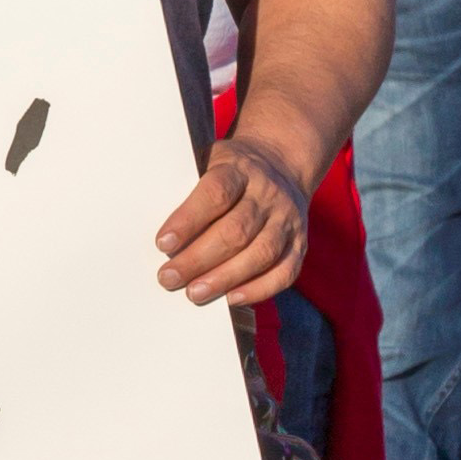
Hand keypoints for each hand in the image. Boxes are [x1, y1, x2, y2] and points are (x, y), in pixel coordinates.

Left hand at [153, 134, 309, 306]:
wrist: (280, 162)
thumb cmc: (229, 169)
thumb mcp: (207, 161)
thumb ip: (187, 188)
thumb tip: (160, 234)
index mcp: (239, 167)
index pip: (215, 193)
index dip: (188, 219)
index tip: (162, 243)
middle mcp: (268, 193)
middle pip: (236, 230)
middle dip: (199, 258)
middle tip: (169, 278)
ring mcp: (287, 219)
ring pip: (261, 253)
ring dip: (226, 278)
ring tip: (194, 293)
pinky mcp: (300, 243)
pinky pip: (285, 271)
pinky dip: (260, 289)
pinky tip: (232, 298)